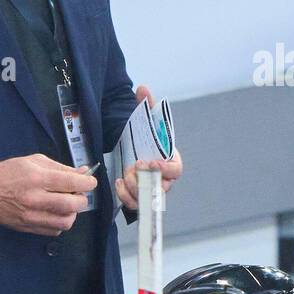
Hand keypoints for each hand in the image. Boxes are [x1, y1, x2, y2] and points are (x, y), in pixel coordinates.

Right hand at [0, 154, 96, 234]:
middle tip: (78, 194)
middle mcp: (35, 198)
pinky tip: (55, 213)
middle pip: (71, 205)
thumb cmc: (10, 172)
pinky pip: (54, 230)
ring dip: (72, 213)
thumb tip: (83, 173)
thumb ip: (60, 168)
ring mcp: (32, 216)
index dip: (87, 182)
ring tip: (67, 205)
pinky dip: (60, 223)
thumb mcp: (35, 161)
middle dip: (82, 199)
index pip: (72, 183)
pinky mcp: (28, 227)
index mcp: (37, 178)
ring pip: (65, 222)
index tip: (90, 182)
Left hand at [113, 86, 182, 212]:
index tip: (150, 162)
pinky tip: (118, 182)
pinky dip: (125, 196)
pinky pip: (135, 204)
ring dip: (134, 188)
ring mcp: (152, 190)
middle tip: (133, 167)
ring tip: (124, 174)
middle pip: (161, 187)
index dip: (165, 168)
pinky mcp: (139, 197)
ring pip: (147, 198)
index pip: (175, 170)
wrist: (131, 150)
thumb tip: (142, 88)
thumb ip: (146, 105)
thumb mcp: (144, 121)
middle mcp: (164, 179)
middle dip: (145, 179)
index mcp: (171, 161)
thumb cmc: (143, 139)